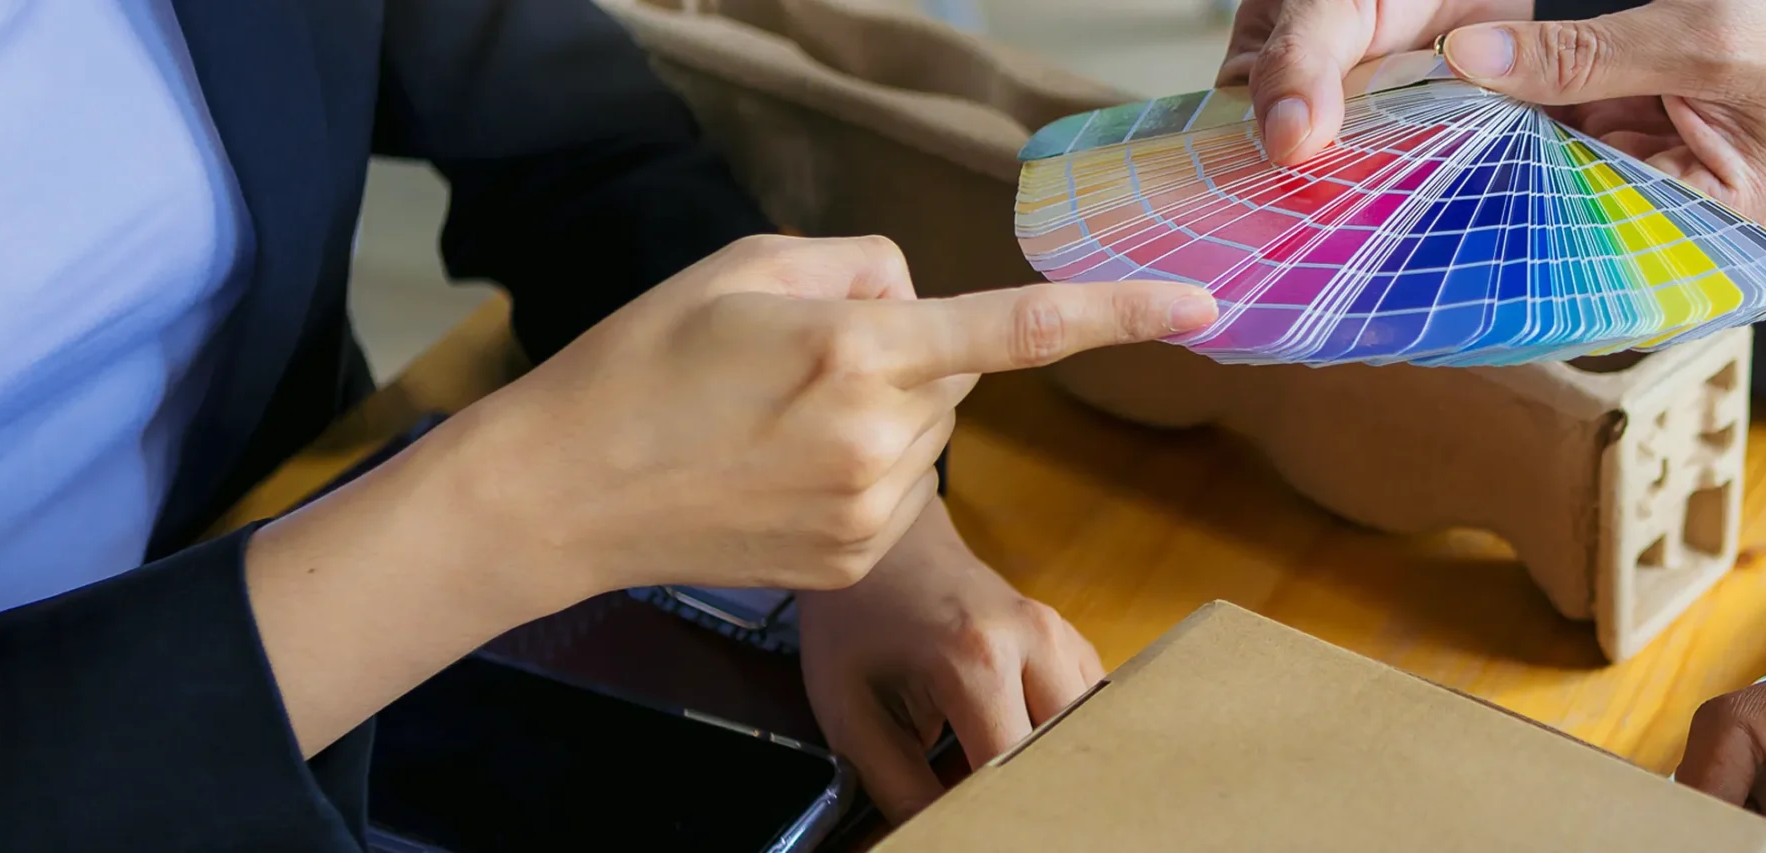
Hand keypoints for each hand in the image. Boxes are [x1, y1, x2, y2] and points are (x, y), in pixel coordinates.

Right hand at [448, 234, 1216, 608]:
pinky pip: (902, 485)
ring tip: (774, 422)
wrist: (565, 492)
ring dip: (884, 413)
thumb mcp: (746, 267)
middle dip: (907, 354)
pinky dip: (862, 467)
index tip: (1200, 309)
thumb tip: (920, 297)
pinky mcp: (859, 556)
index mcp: (858, 350)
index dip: (1119, 316)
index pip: (1018, 328)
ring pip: (931, 430)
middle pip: (956, 371)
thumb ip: (859, 268)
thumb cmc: (644, 363)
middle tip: (799, 360)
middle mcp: (881, 436)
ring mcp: (874, 509)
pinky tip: (780, 470)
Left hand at [796, 499, 1102, 820]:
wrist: (887, 546)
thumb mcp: (852, 713)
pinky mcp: (1072, 640)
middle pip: (1066, 754)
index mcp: (976, 659)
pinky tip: (1016, 744)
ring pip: (1086, 734)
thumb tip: (935, 835)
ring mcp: (1062, 635)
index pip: (1012, 769)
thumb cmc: (859, 622)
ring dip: (1048, 764)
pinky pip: (1087, 710)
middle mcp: (1036, 641)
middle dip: (1032, 794)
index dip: (995, 814)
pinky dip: (1058, 740)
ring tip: (995, 772)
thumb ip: (898, 788)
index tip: (972, 827)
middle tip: (992, 810)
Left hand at [1220, 0, 1765, 230]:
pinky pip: (1555, 111)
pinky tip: (1436, 102)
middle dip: (1473, 194)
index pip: (1592, 258)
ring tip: (1387, 148)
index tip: (1416, 248)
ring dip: (1477, 146)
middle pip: (1555, 212)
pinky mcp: (1634, 104)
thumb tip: (1468, 61)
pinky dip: (1506, 100)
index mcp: (1713, 231)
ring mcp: (1650, 156)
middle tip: (1374, 190)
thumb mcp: (1705, 36)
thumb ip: (1582, 57)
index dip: (1505, 251)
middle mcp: (1674, 208)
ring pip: (1543, 159)